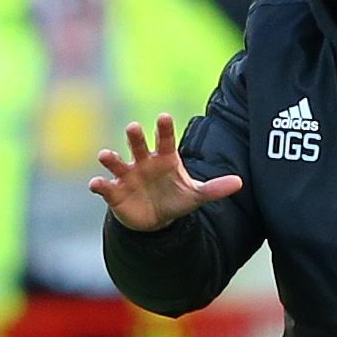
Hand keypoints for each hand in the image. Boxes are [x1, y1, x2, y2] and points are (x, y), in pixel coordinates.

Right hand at [90, 113, 242, 231]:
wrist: (156, 220)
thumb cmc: (176, 199)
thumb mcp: (196, 195)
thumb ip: (215, 188)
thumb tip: (240, 183)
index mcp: (164, 158)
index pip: (165, 140)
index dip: (164, 129)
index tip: (163, 116)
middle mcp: (144, 162)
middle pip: (138, 145)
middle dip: (135, 137)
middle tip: (133, 127)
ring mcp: (128, 176)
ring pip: (117, 162)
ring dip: (111, 158)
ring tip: (105, 156)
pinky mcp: (115, 192)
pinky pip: (105, 186)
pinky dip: (99, 184)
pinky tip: (96, 184)